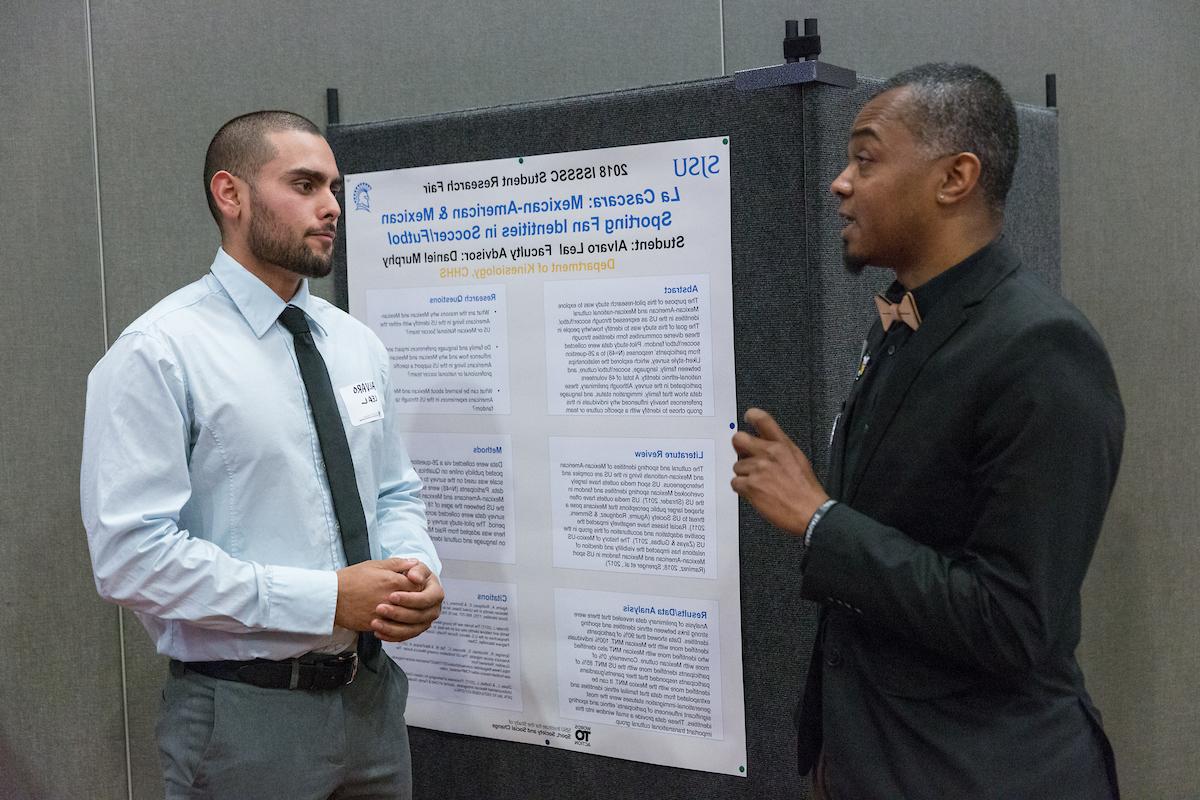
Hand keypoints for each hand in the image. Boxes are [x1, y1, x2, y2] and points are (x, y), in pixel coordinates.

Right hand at [334, 558, 421, 631]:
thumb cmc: (351, 579)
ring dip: (409, 615)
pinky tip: (395, 621)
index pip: (419, 586)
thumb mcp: (374, 565)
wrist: (331, 597)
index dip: (420, 585)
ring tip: (405, 610)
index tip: (417, 585)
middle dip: (417, 601)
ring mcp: (384, 614)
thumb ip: (397, 564)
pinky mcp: (376, 625)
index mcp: (393, 581)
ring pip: (407, 619)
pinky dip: (397, 626)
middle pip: (416, 603)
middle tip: (415, 599)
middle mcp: (391, 599)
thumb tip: (414, 563)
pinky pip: (394, 629)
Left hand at [370, 564, 443, 642]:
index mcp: (436, 592)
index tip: (392, 595)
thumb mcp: (414, 567)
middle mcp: (433, 609)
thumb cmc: (411, 575)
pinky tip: (378, 631)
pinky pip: (404, 637)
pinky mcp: (415, 630)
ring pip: (411, 630)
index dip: (410, 599)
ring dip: (392, 628)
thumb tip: (415, 576)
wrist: (406, 586)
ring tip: (375, 623)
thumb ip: (415, 569)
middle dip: (398, 613)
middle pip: (418, 616)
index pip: (426, 598)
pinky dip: (390, 636)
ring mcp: (425, 621)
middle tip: (380, 608)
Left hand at [731, 407, 829, 534]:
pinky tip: (756, 493)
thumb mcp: (798, 459)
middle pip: (738, 439)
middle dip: (738, 447)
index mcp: (782, 445)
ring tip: (760, 484)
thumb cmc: (806, 490)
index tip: (747, 419)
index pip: (762, 419)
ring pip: (737, 466)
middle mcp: (768, 453)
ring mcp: (758, 469)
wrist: (810, 512)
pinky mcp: (750, 486)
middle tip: (744, 457)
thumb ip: (779, 449)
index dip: (751, 416)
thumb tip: (763, 445)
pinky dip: (743, 489)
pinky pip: (735, 483)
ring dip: (744, 475)